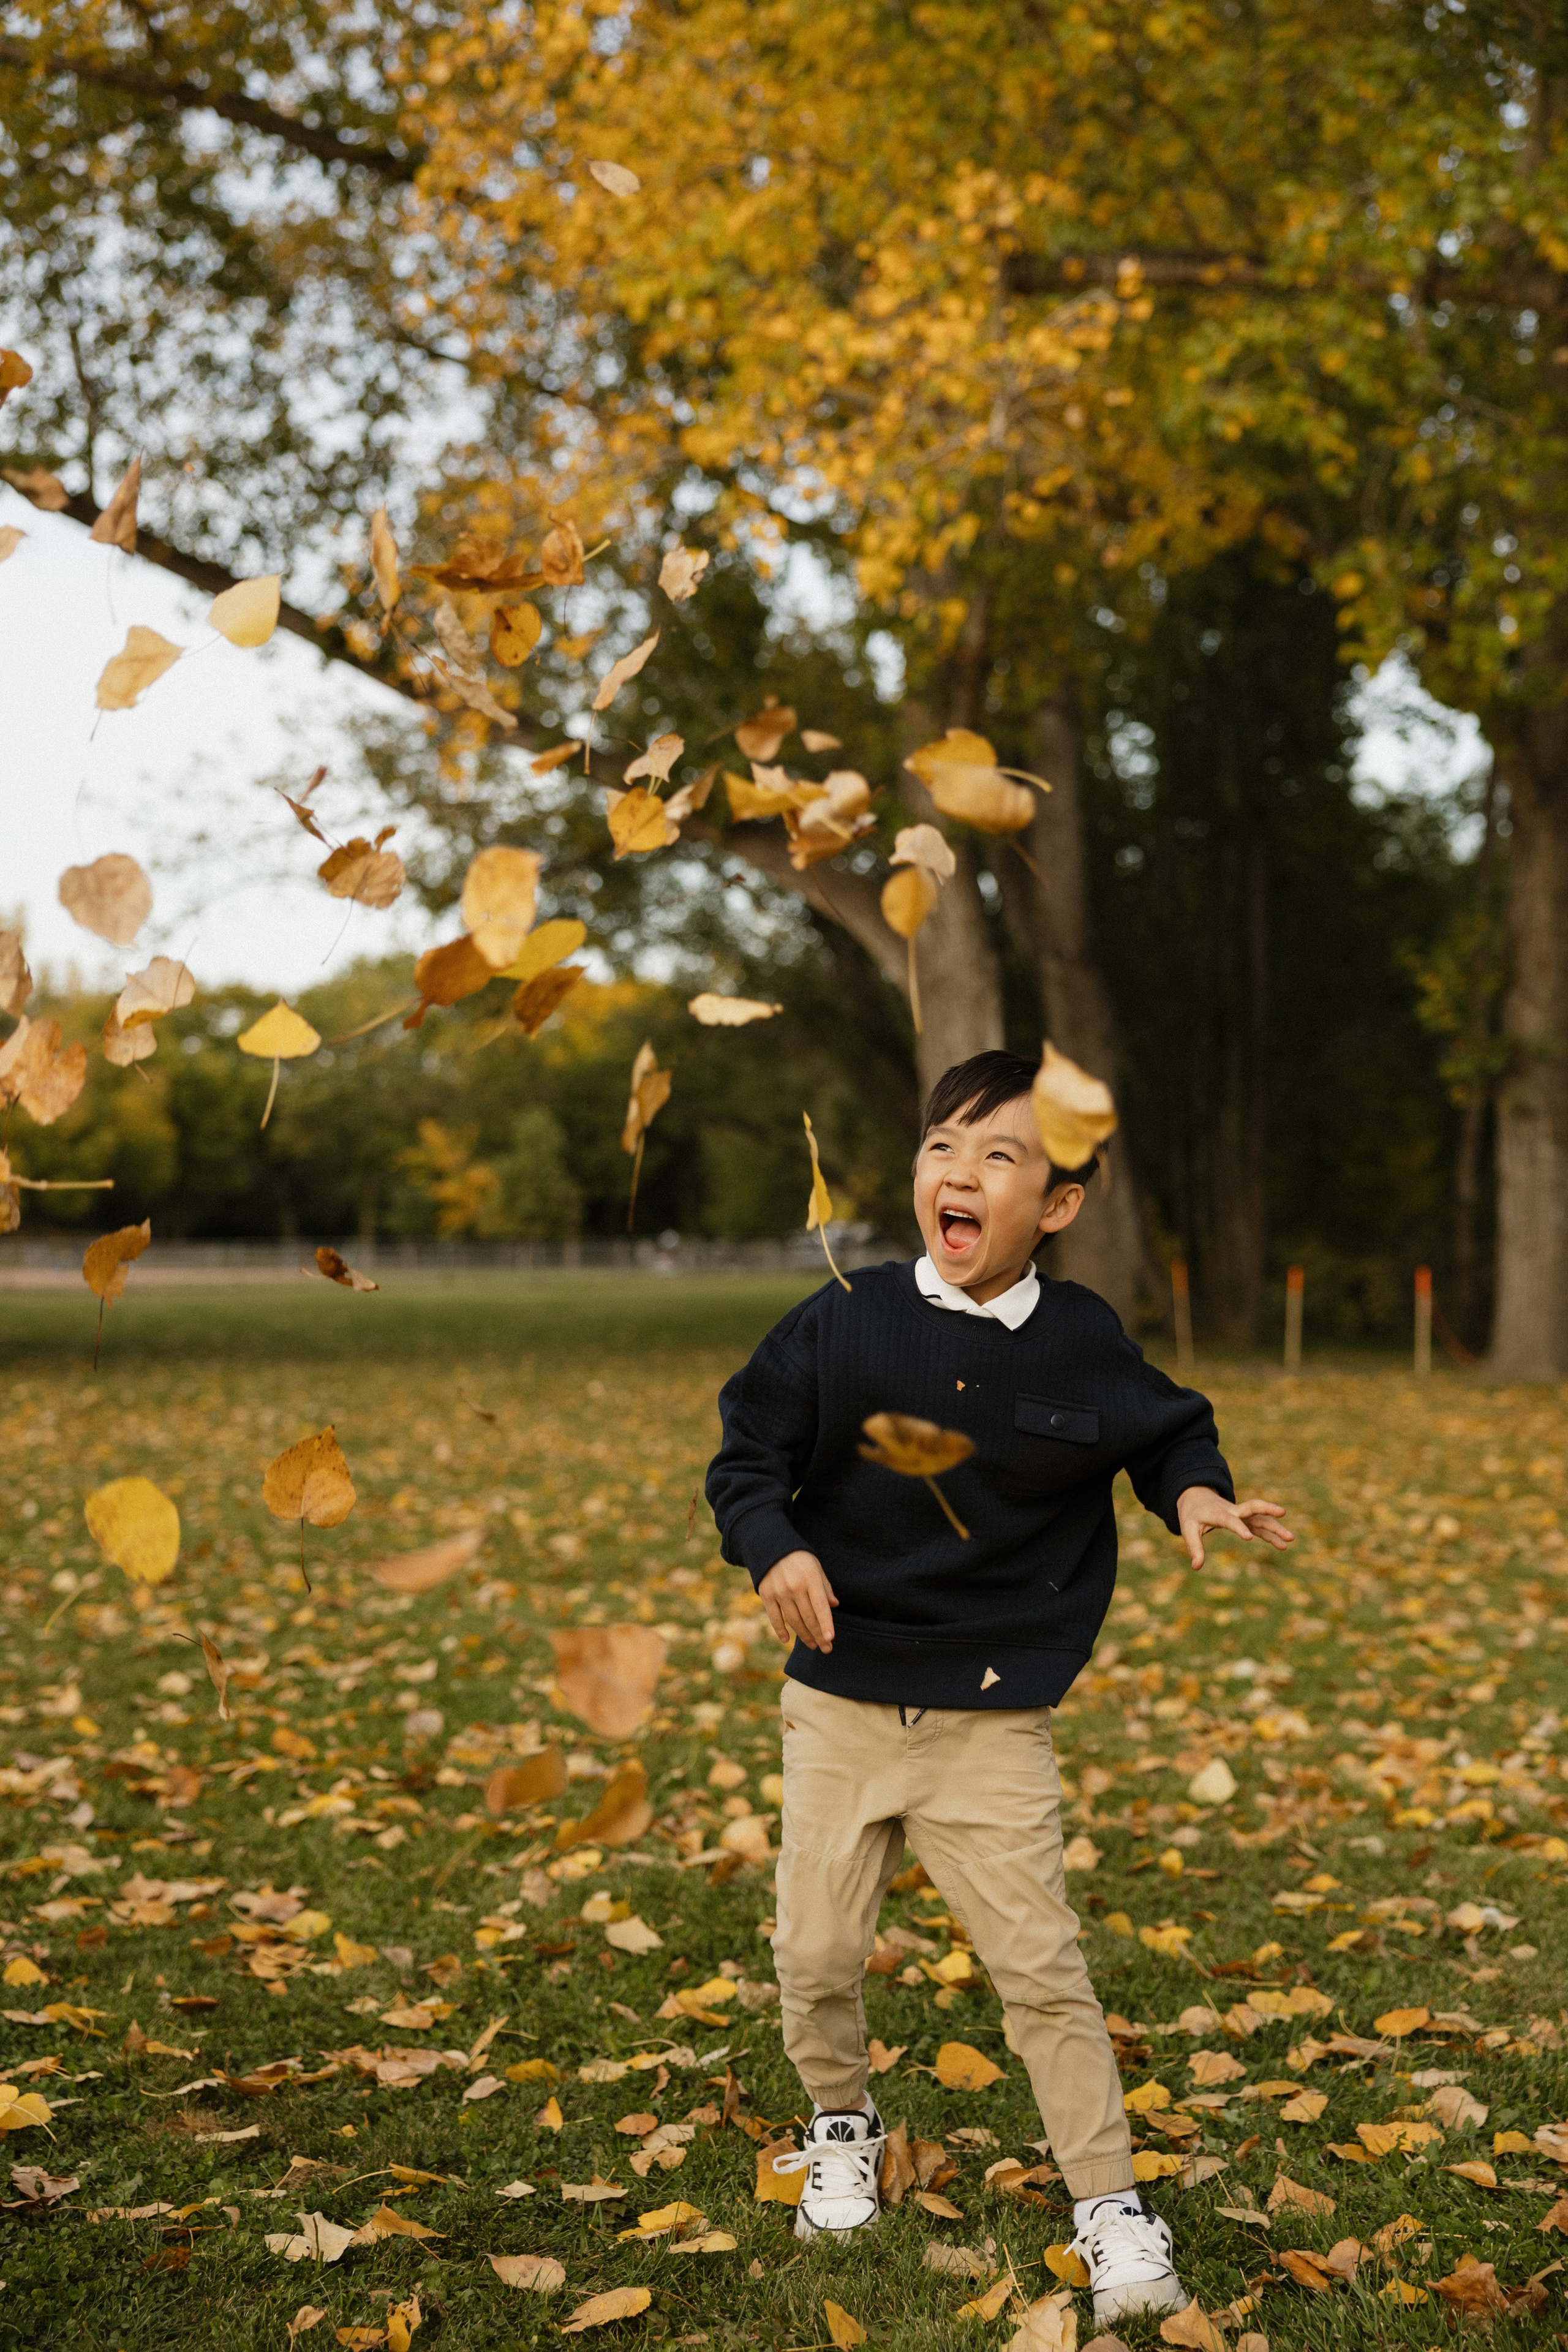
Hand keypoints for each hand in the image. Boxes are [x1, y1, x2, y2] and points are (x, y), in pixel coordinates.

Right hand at [758, 1550, 838, 1650]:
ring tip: (812, 1645)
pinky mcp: (766, 1594)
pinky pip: (774, 1617)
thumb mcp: (816, 1567)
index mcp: (811, 1578)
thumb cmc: (799, 1558)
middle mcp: (795, 1586)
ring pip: (793, 1620)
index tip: (830, 1639)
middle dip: (818, 1635)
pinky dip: (780, 1630)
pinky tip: (787, 1640)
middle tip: (826, 1649)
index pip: (820, 1606)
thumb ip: (825, 1587)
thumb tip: (834, 1605)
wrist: (770, 1546)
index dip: (826, 1624)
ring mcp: (779, 1591)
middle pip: (808, 1617)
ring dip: (803, 1635)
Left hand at [1176, 1486, 1293, 1570]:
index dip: (1238, 1528)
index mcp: (1218, 1513)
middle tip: (1284, 1512)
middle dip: (1267, 1509)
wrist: (1196, 1497)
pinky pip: (1261, 1525)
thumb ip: (1194, 1547)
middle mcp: (1233, 1511)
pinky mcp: (1245, 1519)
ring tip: (1290, 1539)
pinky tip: (1283, 1544)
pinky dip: (1271, 1533)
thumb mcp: (1187, 1529)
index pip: (1230, 1520)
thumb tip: (1196, 1567)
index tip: (1249, 1538)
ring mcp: (1241, 1514)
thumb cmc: (1192, 1514)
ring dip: (1275, 1526)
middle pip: (1252, 1507)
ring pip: (1261, 1517)